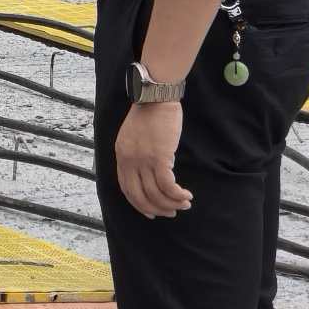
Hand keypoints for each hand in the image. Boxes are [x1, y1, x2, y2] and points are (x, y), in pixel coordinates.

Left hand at [115, 100, 190, 218]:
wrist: (155, 96)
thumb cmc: (149, 113)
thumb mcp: (133, 136)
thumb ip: (136, 155)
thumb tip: (149, 176)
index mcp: (121, 155)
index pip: (127, 189)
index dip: (139, 205)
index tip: (151, 212)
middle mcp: (129, 161)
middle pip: (140, 197)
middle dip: (156, 209)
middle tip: (171, 212)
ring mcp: (143, 160)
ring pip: (156, 194)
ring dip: (172, 204)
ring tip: (184, 203)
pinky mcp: (159, 158)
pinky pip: (168, 186)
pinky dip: (178, 195)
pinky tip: (186, 195)